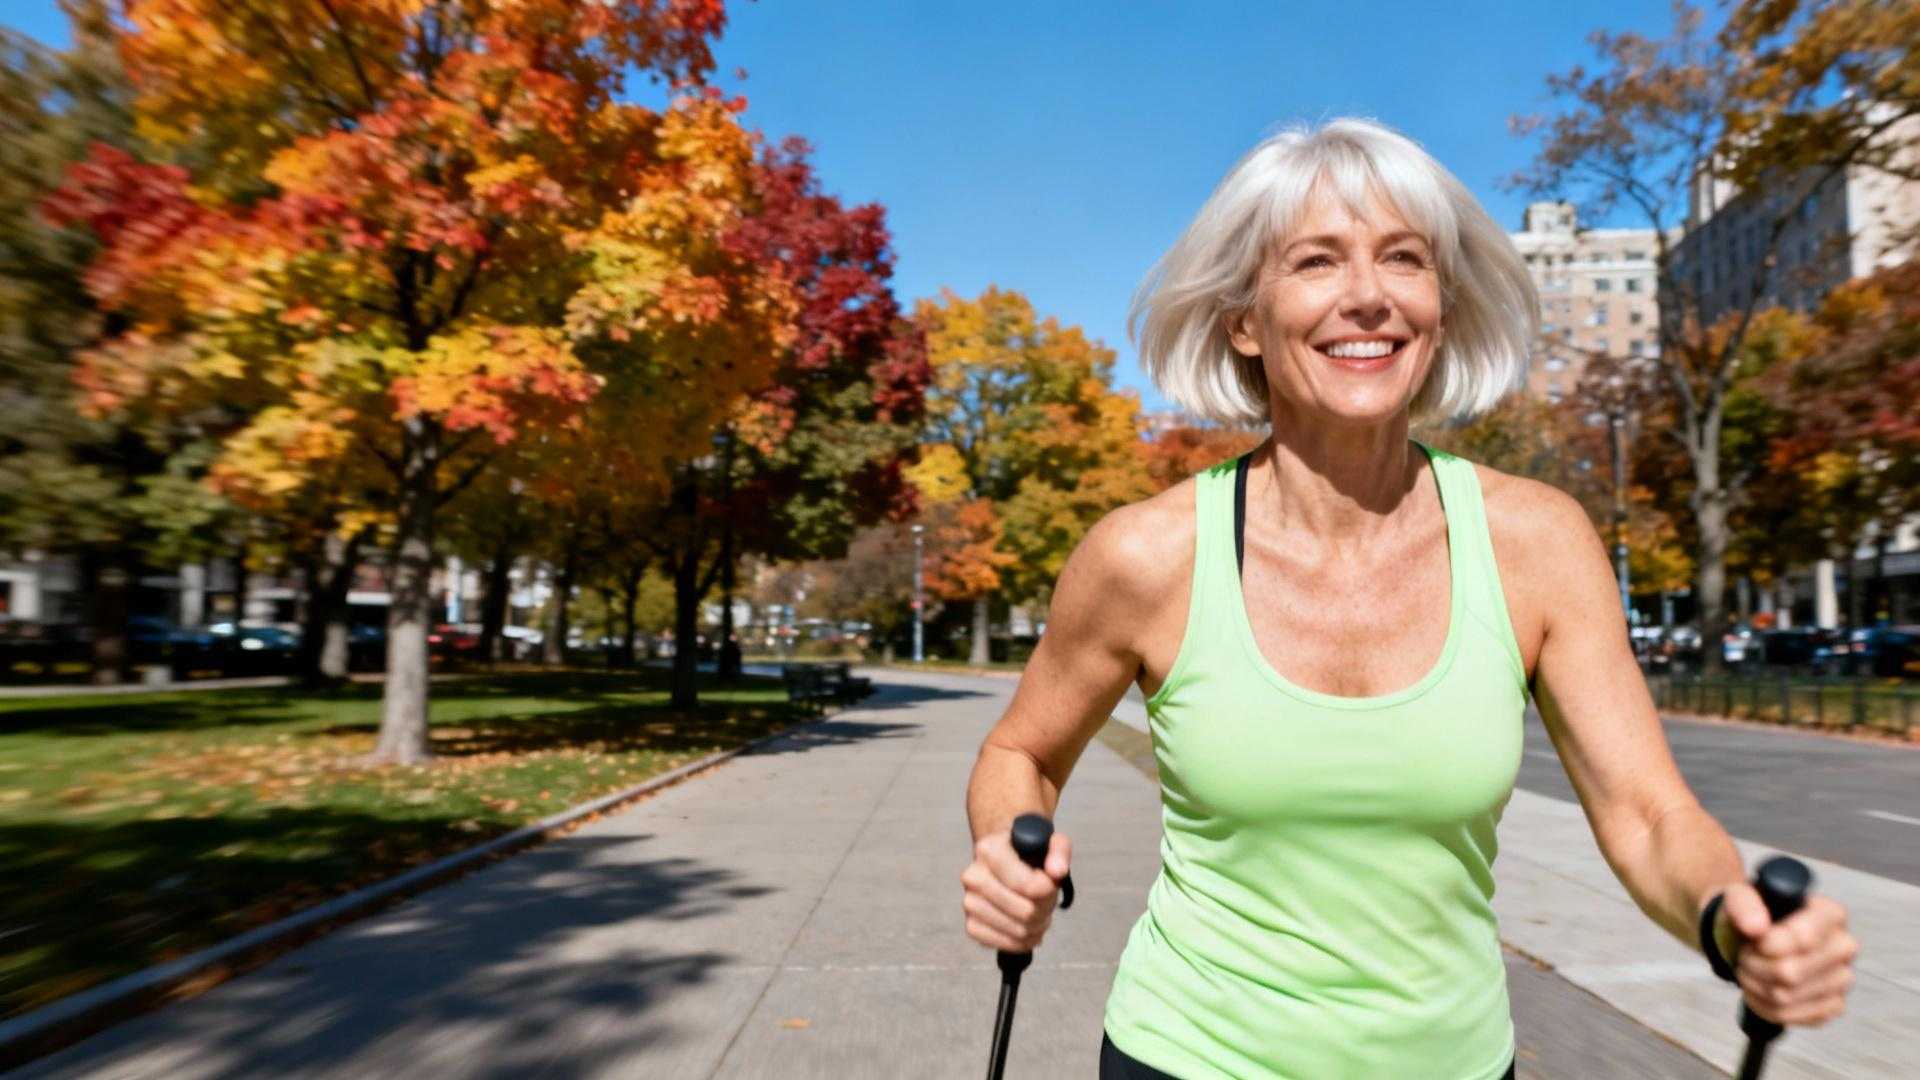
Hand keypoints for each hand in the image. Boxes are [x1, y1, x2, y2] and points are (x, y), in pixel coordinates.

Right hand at [960, 829, 1070, 952]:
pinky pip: (1005, 944)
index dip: (1048, 890)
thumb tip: (1057, 871)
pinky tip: (1027, 927)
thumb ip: (1059, 851)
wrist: (1005, 862)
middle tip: (1047, 899)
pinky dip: (1023, 942)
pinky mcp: (971, 926)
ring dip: (1037, 927)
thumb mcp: (1050, 842)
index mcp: (988, 850)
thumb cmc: (1029, 853)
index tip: (1052, 883)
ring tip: (1038, 912)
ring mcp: (969, 903)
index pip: (1027, 885)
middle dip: (1045, 909)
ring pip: (1018, 931)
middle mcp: (972, 876)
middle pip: (1025, 912)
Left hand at [1717, 883, 1858, 1027]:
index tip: (1753, 938)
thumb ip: (1743, 904)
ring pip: (1785, 996)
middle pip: (1789, 972)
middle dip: (1754, 965)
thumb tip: (1756, 927)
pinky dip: (1763, 1005)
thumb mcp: (1739, 896)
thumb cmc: (1752, 915)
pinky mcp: (1832, 1006)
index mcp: (1830, 914)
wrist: (1753, 939)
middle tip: (1746, 954)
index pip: (1803, 939)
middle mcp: (1845, 946)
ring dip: (1754, 984)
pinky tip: (1761, 988)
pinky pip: (1789, 1016)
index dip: (1766, 944)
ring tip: (1750, 968)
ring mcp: (1842, 979)